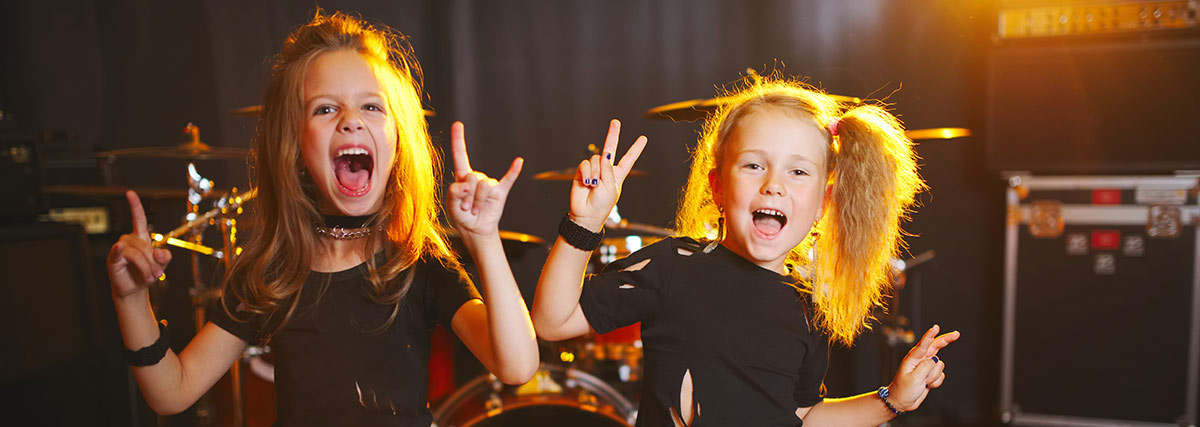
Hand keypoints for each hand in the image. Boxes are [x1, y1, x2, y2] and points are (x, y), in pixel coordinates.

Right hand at [107, 191, 171, 301]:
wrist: (135, 288)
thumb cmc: (146, 273)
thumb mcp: (162, 264)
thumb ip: (165, 256)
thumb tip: (159, 252)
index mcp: (140, 237)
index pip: (138, 218)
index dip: (135, 205)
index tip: (130, 193)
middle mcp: (129, 240)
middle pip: (145, 246)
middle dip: (153, 262)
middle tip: (157, 275)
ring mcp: (120, 248)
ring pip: (137, 254)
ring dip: (146, 268)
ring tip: (149, 277)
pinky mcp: (113, 259)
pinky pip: (118, 252)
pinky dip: (119, 251)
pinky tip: (118, 248)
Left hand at [446, 121, 522, 238]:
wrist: (474, 230)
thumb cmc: (461, 216)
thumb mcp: (450, 204)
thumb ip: (454, 191)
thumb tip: (467, 185)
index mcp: (462, 176)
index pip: (460, 154)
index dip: (458, 139)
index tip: (457, 124)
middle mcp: (477, 177)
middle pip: (473, 177)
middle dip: (468, 195)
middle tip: (466, 208)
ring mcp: (490, 184)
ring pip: (485, 186)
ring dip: (478, 201)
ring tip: (475, 210)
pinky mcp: (501, 191)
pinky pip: (508, 179)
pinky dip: (513, 170)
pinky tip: (518, 162)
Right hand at [569, 119, 647, 230]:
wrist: (586, 214)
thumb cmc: (602, 205)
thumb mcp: (611, 187)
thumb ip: (608, 169)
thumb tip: (605, 154)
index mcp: (618, 175)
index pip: (629, 159)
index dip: (636, 149)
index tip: (643, 138)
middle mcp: (606, 170)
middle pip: (610, 148)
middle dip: (613, 135)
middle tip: (615, 122)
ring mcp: (594, 170)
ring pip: (596, 159)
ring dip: (595, 172)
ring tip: (594, 185)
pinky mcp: (582, 172)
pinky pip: (585, 164)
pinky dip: (586, 173)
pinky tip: (587, 183)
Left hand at [886, 324, 959, 411]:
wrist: (902, 402)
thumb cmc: (904, 390)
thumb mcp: (914, 378)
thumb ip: (926, 367)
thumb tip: (936, 360)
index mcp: (912, 358)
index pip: (923, 344)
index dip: (930, 335)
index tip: (936, 327)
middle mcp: (920, 360)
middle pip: (936, 346)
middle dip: (946, 340)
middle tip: (956, 334)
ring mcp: (926, 367)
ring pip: (939, 366)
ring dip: (933, 376)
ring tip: (923, 382)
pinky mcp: (930, 374)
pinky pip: (940, 375)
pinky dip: (935, 382)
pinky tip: (927, 385)